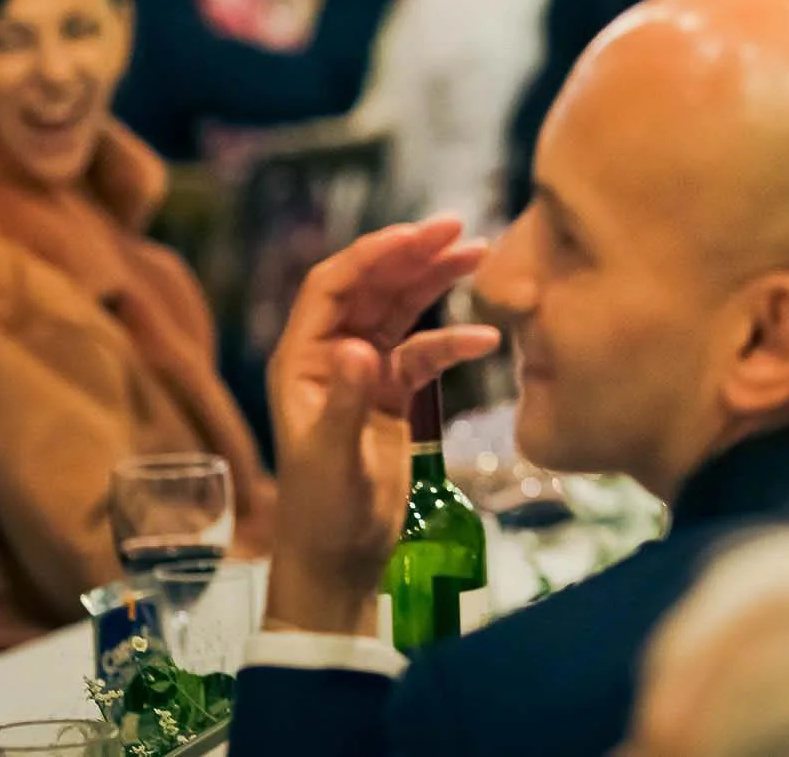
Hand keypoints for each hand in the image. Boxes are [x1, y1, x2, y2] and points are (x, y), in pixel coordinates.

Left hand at [263, 219, 499, 635]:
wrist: (338, 561)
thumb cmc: (324, 514)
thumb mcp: (334, 459)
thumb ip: (348, 402)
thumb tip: (363, 348)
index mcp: (301, 359)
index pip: (334, 285)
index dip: (374, 253)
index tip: (418, 233)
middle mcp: (330, 355)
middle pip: (372, 287)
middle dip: (413, 255)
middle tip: (459, 228)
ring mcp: (363, 372)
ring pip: (400, 309)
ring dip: (436, 281)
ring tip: (479, 253)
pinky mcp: (392, 393)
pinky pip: (423, 351)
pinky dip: (453, 340)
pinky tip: (487, 340)